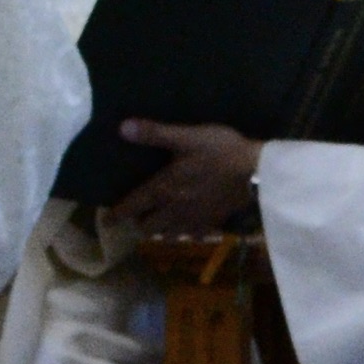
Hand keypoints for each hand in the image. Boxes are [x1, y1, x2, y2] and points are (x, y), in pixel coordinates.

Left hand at [113, 120, 260, 237]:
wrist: (256, 172)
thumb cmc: (219, 150)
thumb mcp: (186, 136)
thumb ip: (154, 134)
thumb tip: (122, 128)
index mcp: (163, 189)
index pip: (133, 206)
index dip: (116, 214)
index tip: (106, 221)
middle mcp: (174, 210)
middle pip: (147, 228)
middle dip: (139, 223)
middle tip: (137, 215)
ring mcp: (194, 220)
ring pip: (168, 235)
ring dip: (161, 230)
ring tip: (160, 221)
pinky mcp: (213, 224)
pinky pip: (192, 235)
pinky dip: (186, 233)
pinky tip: (188, 226)